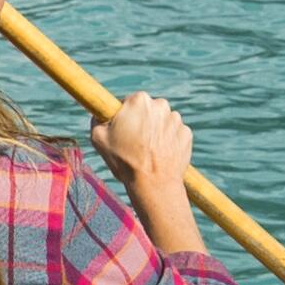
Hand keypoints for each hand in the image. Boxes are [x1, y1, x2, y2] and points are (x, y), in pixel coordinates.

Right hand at [98, 91, 194, 215]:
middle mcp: (161, 105)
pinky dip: (168, 142)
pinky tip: (159, 155)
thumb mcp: (98, 138)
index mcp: (139, 100)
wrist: (153, 184)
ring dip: (155, 132)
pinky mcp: (186, 134)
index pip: (128, 102)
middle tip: (134, 142)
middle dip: (141, 122)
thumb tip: (100, 114)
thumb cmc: (125, 161)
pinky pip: (174, 134)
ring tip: (147, 152)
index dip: (124, 116)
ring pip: (162, 122)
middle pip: (148, 110)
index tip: (123, 128)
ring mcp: (176, 120)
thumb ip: (97, 119)